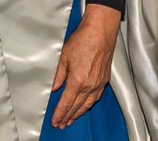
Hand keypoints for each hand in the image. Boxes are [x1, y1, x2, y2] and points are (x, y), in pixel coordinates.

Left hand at [50, 4, 121, 128]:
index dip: (60, 113)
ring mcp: (98, 84)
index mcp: (78, 80)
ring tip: (71, 120)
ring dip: (78, 114)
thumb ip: (59, 75)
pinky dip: (88, 106)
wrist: (100, 33)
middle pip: (77, 107)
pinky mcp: (104, 80)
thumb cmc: (82, 41)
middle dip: (68, 117)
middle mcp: (89, 86)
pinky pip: (96, 98)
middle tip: (61, 124)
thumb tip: (54, 88)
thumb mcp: (64, 57)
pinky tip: (84, 107)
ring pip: (88, 105)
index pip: (66, 102)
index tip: (55, 121)